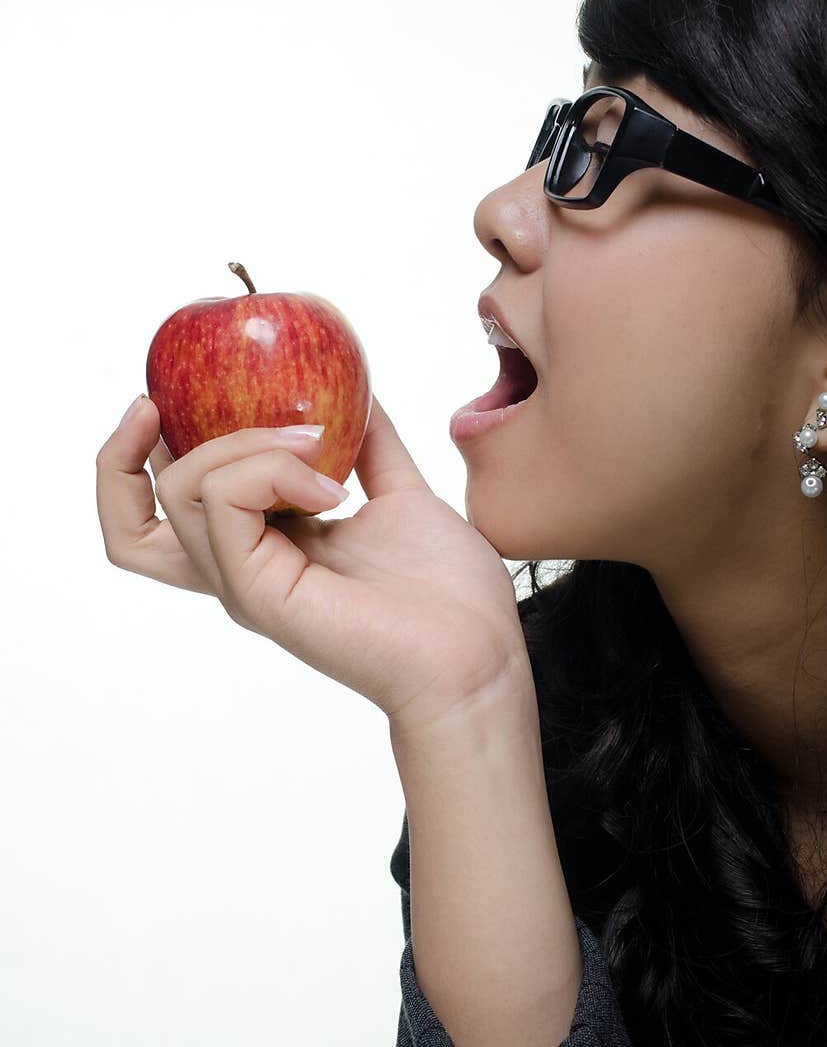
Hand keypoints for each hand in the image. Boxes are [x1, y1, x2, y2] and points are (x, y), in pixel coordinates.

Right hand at [96, 394, 532, 725]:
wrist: (478, 655)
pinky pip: (222, 503)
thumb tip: (358, 391)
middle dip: (127, 451)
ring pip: (178, 491)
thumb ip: (373, 447)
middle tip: (161, 403)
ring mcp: (244, 582)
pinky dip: (266, 469)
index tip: (164, 396)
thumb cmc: (449, 596)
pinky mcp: (259, 592)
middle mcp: (239, 566)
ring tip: (316, 448)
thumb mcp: (404, 496)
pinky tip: (329, 487)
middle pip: (132, 520)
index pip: (166, 507)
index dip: (141, 453)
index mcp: (263, 546)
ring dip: (240, 443)